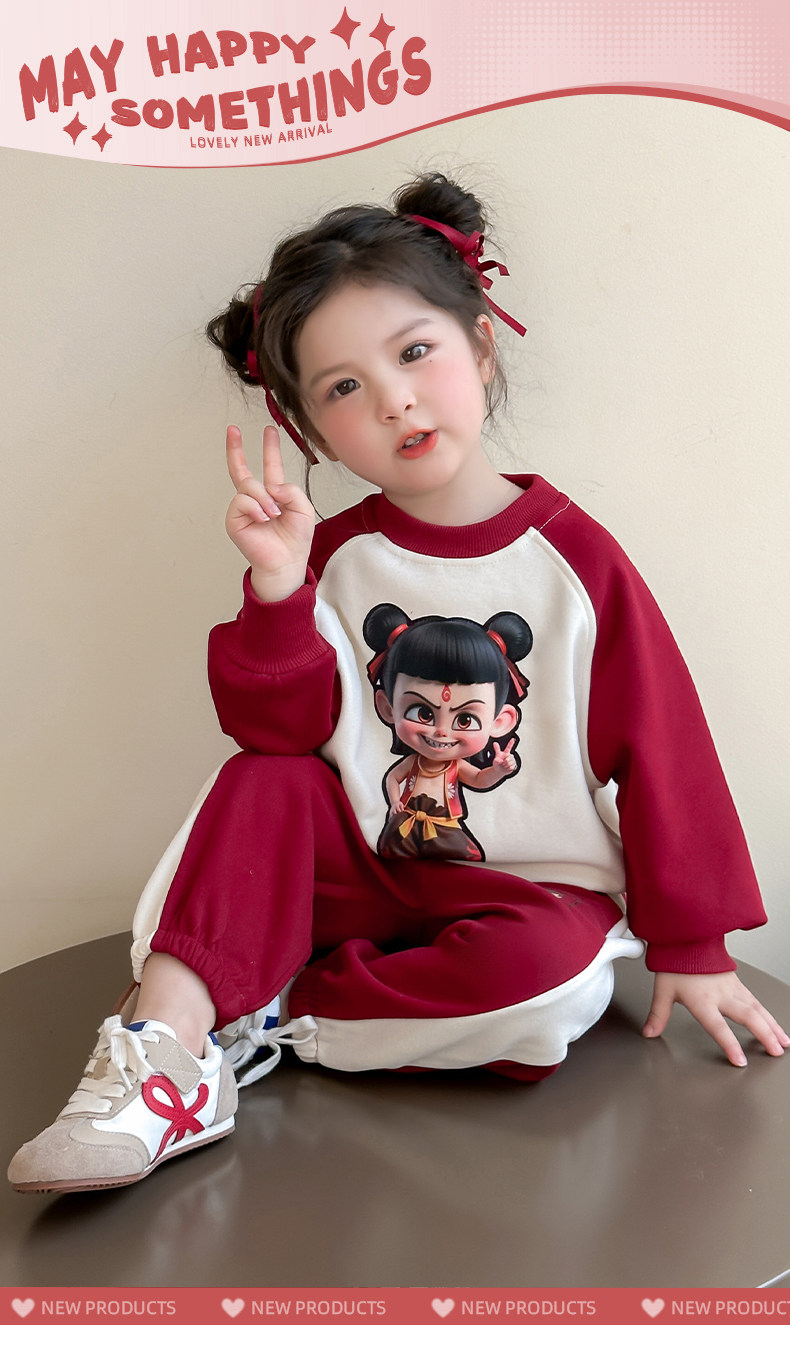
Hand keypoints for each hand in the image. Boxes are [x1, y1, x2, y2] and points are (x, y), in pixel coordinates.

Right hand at [225, 425, 314, 601]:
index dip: (270, 448)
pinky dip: (255, 508)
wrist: (286, 562)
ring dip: (264, 499)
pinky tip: (263, 518)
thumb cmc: (295, 539)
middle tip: (233, 430)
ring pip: (248, 485)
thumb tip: (270, 486)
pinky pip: (241, 501)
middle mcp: (256, 499)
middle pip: (242, 469)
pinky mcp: (234, 519)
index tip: (269, 430)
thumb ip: (291, 490)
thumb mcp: (303, 509)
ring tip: (273, 514)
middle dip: (236, 448)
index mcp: (274, 494)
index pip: (270, 466)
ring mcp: (243, 508)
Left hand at [491, 739, 516, 772]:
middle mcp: (510, 756)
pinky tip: (506, 768)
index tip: (513, 739)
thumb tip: (495, 743)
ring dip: (505, 765)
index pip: (509, 747)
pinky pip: (511, 767)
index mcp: (506, 753)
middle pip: (509, 757)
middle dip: (504, 761)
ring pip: (510, 763)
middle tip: (503, 763)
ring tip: (504, 765)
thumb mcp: (496, 756)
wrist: (499, 770)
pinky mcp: (514, 765)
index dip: (511, 743)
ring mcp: (513, 761)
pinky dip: (507, 768)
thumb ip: (497, 749)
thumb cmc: (498, 763)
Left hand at [642, 970, 789, 1065]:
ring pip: (757, 1009)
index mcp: (702, 999)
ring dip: (772, 1026)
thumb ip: (658, 1014)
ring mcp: (732, 987)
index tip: (740, 1060)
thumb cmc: (676, 961)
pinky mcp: (737, 982)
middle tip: (774, 1051)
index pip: (717, 1026)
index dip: (729, 1043)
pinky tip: (775, 1025)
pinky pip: (756, 1001)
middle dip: (764, 1035)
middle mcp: (721, 994)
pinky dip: (769, 1015)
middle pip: (747, 1016)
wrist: (687, 935)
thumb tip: (649, 1032)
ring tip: (782, 1043)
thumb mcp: (663, 989)